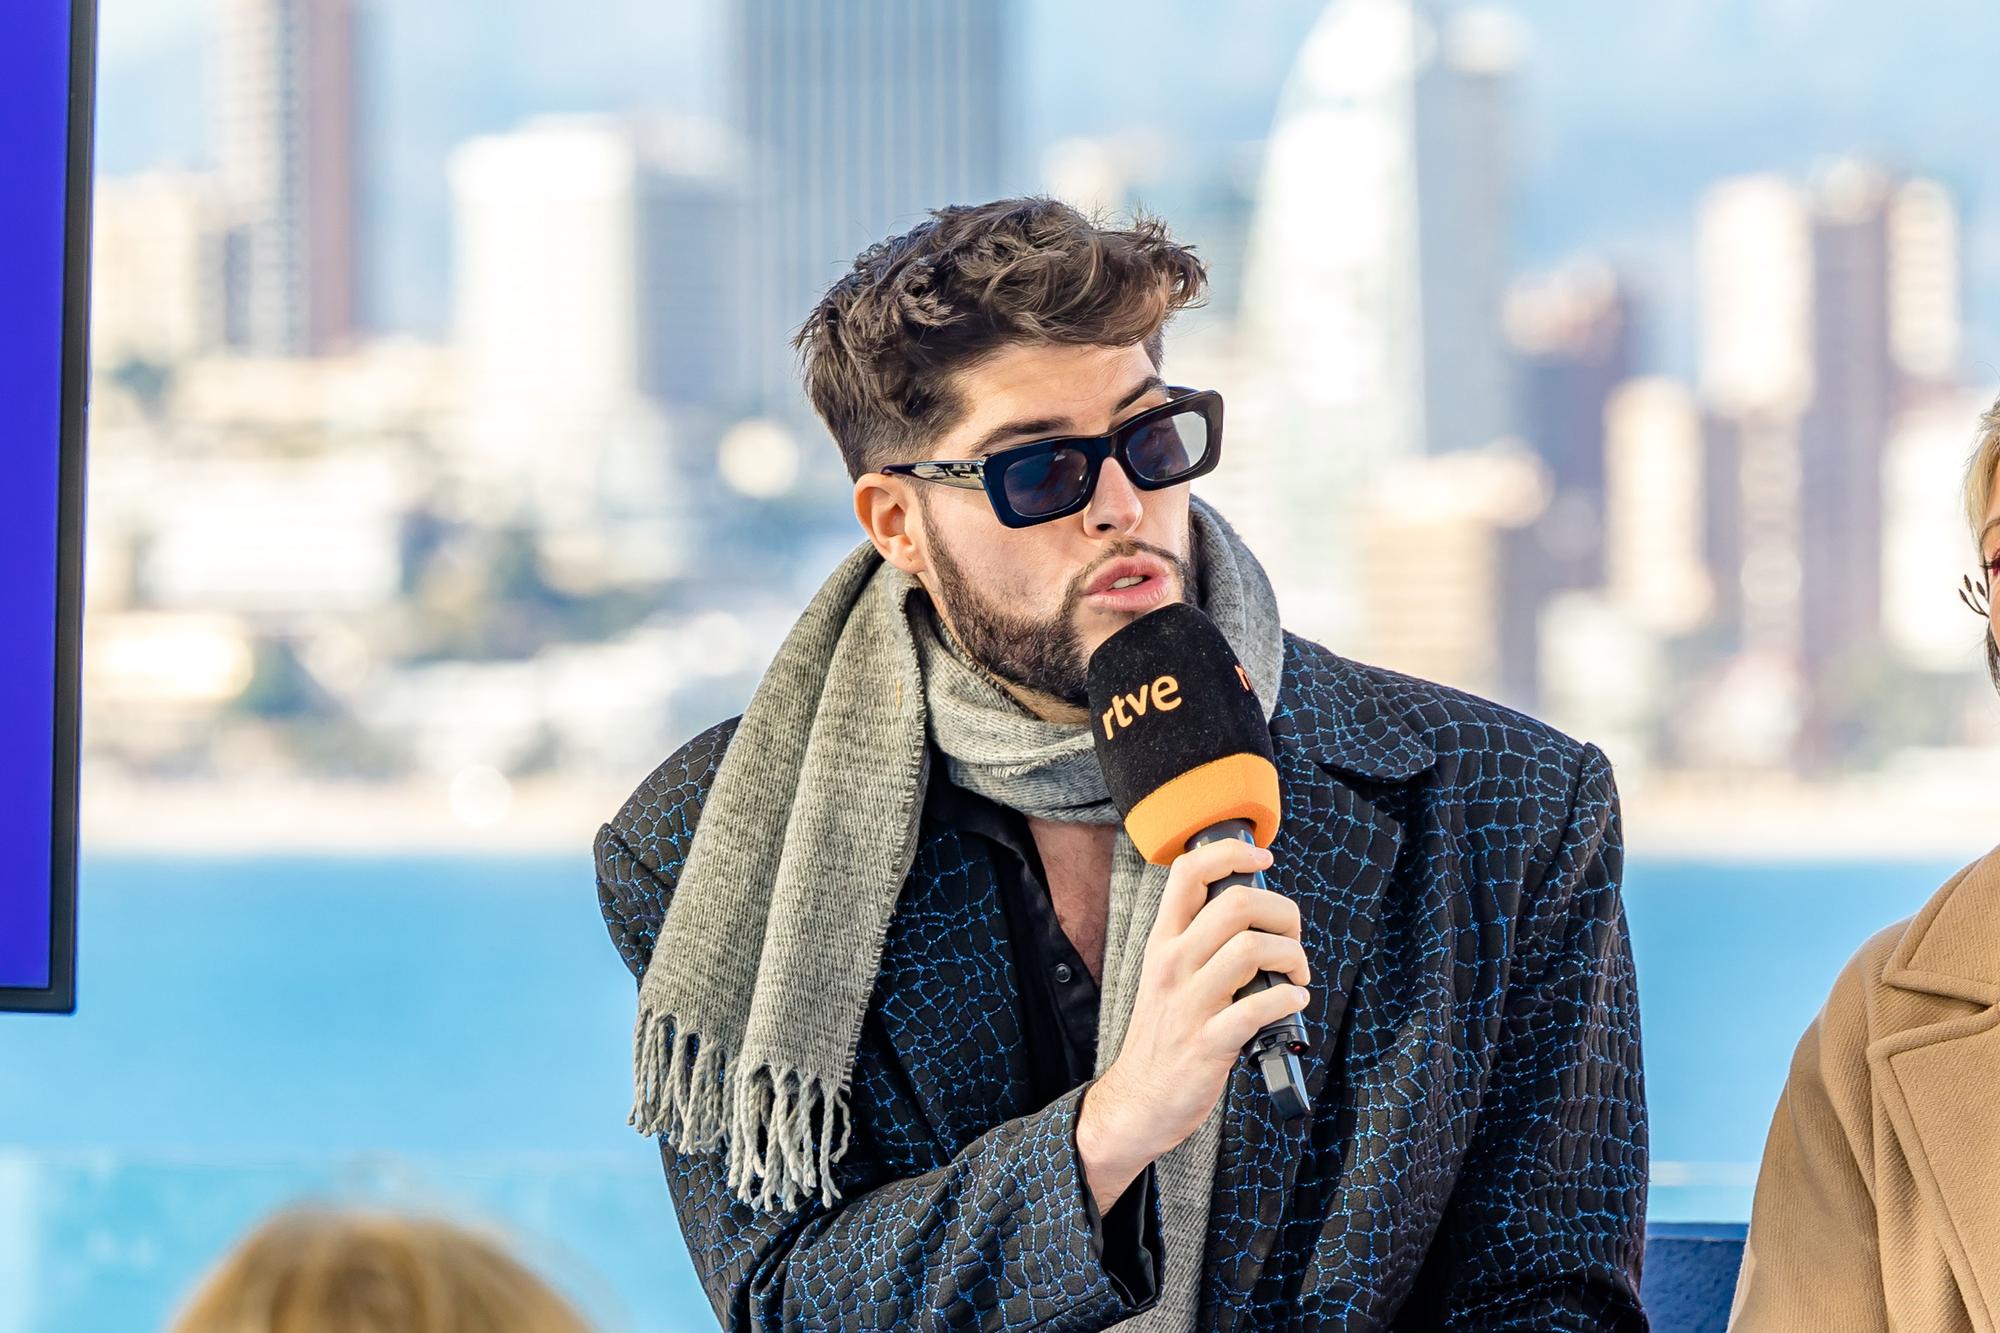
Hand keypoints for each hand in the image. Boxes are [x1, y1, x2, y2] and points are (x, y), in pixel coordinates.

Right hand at [1076, 838, 1308, 1211]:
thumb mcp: (1166, 976)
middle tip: (1292, 937)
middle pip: (1235, 904)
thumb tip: (1252, 910)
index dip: (1231, 854)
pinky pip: (1258, 1008)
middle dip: (1282, 913)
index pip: (1188, 873)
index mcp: (1163, 943)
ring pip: (1252, 949)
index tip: (1262, 859)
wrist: (1138, 1101)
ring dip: (1292, 957)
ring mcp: (1189, 1003)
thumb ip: (1199, 942)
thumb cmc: (1163, 1035)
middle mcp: (1172, 964)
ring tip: (1296, 975)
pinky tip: (1294, 1003)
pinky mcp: (1208, 1043)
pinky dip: (1289, 1001)